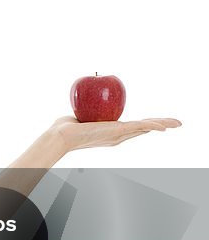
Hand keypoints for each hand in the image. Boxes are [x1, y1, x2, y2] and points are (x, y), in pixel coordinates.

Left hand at [49, 115, 181, 152]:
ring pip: (145, 128)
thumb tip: (82, 103)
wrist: (61, 135)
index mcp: (111, 133)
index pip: (133, 129)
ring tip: (177, 124)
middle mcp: (117, 136)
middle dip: (160, 126)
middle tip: (176, 124)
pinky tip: (164, 126)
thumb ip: (86, 111)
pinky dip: (152, 126)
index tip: (156, 124)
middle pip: (144, 129)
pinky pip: (138, 126)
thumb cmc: (65, 126)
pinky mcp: (117, 131)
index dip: (146, 126)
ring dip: (162, 125)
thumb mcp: (81, 116)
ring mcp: (118, 134)